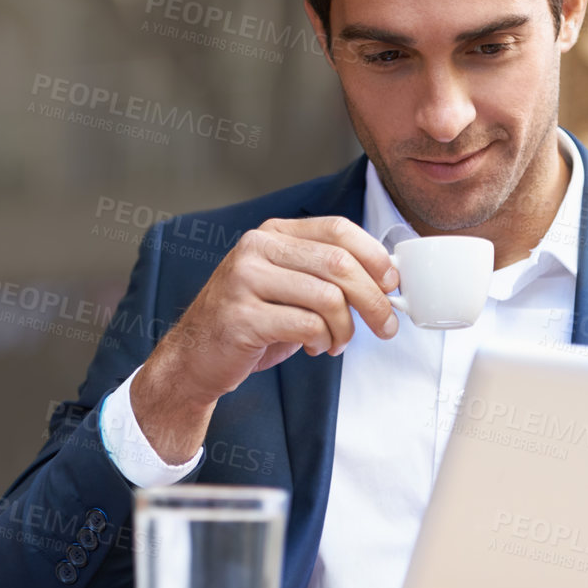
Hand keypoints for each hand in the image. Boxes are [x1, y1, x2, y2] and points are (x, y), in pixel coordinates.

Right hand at [132, 216, 398, 463]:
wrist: (195, 357)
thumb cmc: (250, 323)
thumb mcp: (287, 287)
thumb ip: (325, 275)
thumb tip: (385, 278)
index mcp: (272, 234)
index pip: (338, 229)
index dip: (374, 256)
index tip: (392, 283)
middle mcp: (256, 249)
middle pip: (338, 264)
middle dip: (373, 300)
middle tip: (386, 326)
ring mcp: (245, 281)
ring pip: (327, 298)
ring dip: (346, 328)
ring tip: (338, 342)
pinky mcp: (242, 317)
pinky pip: (307, 326)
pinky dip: (322, 342)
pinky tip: (313, 348)